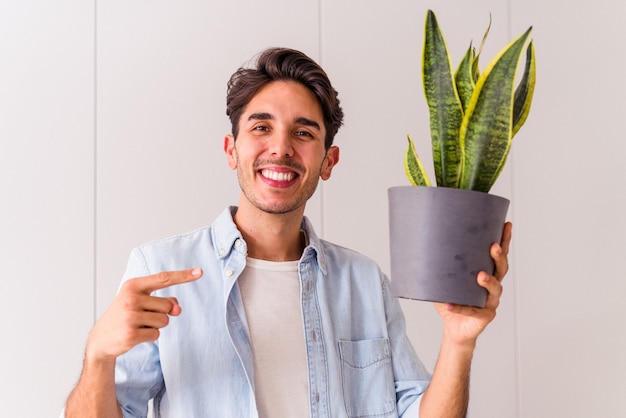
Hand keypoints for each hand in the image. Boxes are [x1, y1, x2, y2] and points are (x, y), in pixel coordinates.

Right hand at [86, 268, 202, 361]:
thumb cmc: (125, 316)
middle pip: (168, 305)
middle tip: (141, 317)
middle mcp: (131, 298)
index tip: (200, 271)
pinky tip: (135, 335)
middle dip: (161, 314)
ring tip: (137, 325)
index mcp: (133, 285)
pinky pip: (156, 335)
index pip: (164, 278)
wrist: (101, 339)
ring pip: (164, 321)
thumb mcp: (140, 301)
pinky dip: (150, 336)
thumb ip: (163, 300)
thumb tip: (177, 308)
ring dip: (155, 326)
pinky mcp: (131, 333)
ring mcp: (130, 316)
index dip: (184, 275)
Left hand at [434, 222, 511, 346]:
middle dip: (499, 257)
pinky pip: (473, 311)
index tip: (506, 224)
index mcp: (487, 272)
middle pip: (501, 269)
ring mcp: (491, 301)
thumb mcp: (445, 279)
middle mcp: (493, 286)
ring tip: (480, 276)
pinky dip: (460, 307)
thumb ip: (439, 265)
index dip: (504, 240)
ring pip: (495, 289)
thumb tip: (420, 243)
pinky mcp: (485, 316)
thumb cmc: (452, 299)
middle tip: (494, 247)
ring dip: (488, 281)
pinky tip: (449, 304)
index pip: (498, 254)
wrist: (454, 327)